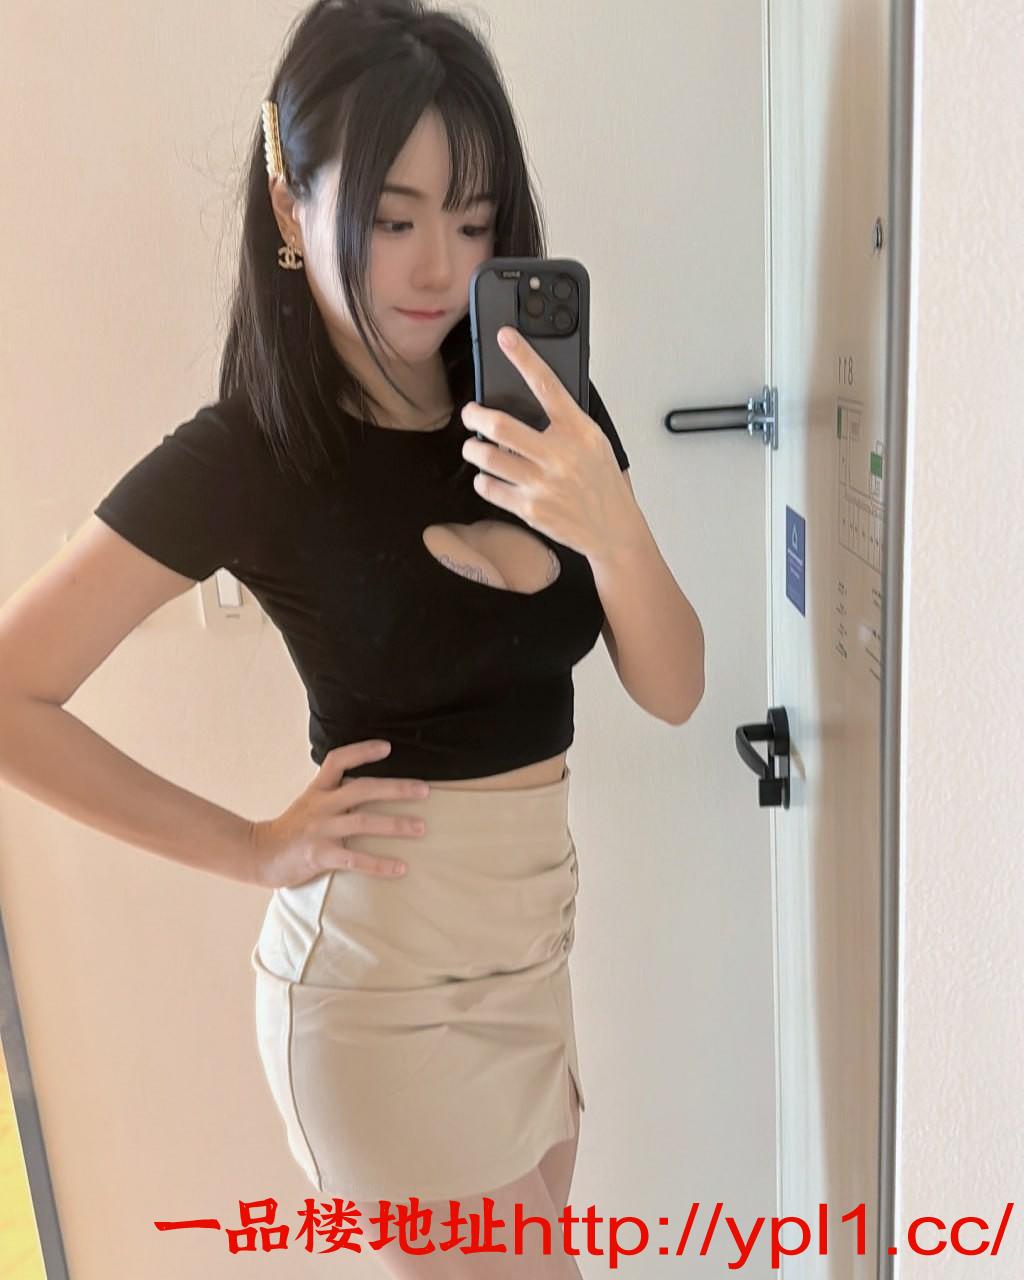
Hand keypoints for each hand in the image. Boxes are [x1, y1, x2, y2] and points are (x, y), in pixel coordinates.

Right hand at [246, 740, 429, 888]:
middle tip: (425, 790)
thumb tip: (370, 785)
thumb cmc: (292, 829)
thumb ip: (335, 793)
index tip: (387, 747)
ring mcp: (320, 830)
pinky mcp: (319, 855)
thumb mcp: (311, 802)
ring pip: (363, 823)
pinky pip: (355, 860)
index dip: (362, 751)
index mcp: (319, 790)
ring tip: (421, 827)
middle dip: (396, 789)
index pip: (338, 760)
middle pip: (362, 789)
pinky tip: (400, 868)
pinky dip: (380, 864)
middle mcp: (321, 805)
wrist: (258, 855)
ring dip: (395, 824)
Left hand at [459, 326, 634, 560]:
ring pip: (487, 457)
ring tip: (474, 448)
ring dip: (473, 449)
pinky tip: (488, 477)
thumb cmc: (602, 484)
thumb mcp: (595, 443)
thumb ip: (567, 422)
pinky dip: (483, 480)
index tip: (506, 338)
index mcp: (578, 431)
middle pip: (500, 425)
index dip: (524, 357)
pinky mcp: (530, 509)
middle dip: (474, 416)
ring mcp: (542, 484)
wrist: (613, 530)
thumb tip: (534, 399)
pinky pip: (489, 488)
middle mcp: (559, 455)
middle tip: (470, 414)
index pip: (547, 385)